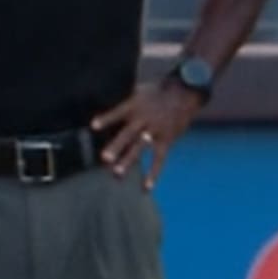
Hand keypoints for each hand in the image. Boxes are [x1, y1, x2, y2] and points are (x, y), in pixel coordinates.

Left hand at [92, 79, 206, 191]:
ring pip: (140, 147)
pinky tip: (146, 187)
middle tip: (105, 158)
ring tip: (117, 173)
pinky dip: (154, 174)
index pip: (118, 112)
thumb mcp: (138, 91)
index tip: (93, 126)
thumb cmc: (156, 92)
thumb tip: (103, 106)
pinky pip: (159, 159)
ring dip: (128, 160)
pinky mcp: (165, 141)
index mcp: (134, 105)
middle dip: (117, 146)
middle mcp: (143, 119)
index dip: (107, 118)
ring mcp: (155, 131)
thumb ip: (123, 102)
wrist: (183, 93)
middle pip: (128, 133)